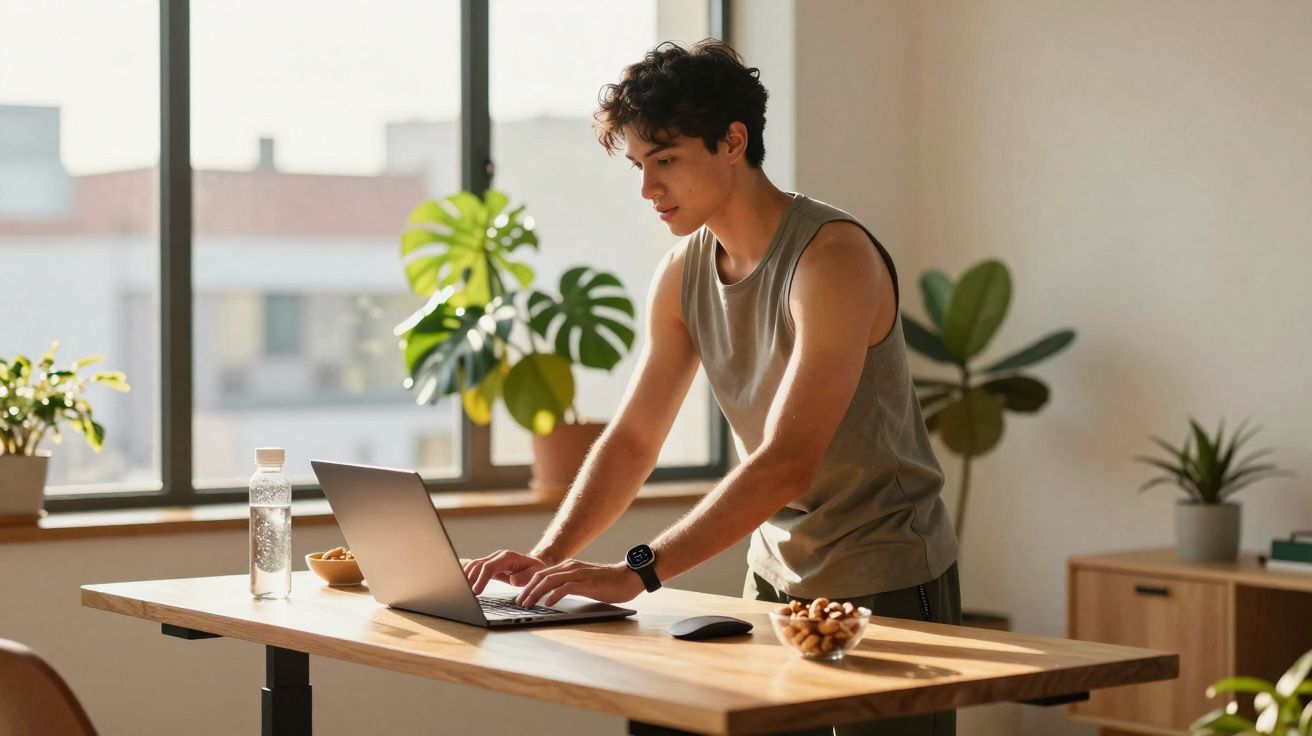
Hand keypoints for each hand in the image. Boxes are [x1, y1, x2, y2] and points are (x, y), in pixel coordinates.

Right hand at [463, 550, 548, 594]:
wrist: (534, 564)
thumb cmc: (535, 570)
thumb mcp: (536, 574)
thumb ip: (526, 576)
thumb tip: (513, 579)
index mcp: (508, 557)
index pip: (489, 566)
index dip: (481, 579)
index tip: (476, 591)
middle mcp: (498, 556)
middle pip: (478, 565)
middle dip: (470, 578)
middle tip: (464, 593)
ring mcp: (492, 559)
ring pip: (474, 565)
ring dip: (466, 576)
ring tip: (461, 589)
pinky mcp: (489, 565)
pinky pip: (475, 568)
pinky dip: (468, 575)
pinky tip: (463, 583)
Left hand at [515, 559, 643, 607]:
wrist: (629, 577)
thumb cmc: (608, 582)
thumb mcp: (584, 581)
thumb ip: (570, 584)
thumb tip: (554, 596)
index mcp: (569, 567)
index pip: (542, 574)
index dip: (529, 585)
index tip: (521, 597)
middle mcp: (571, 567)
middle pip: (542, 577)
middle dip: (527, 590)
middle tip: (519, 603)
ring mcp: (579, 574)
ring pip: (550, 581)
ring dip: (536, 593)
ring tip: (528, 604)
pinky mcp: (588, 583)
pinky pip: (566, 588)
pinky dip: (554, 595)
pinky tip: (548, 604)